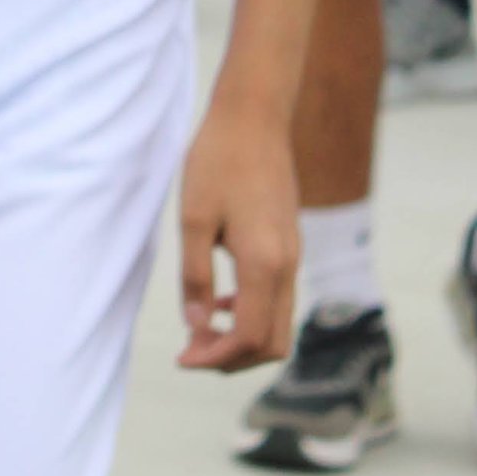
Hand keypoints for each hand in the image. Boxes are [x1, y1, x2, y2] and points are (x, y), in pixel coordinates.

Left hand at [177, 96, 297, 371]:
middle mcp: (288, 266)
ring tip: (200, 329)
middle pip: (272, 344)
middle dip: (231, 358)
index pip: (250, 338)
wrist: (254, 117)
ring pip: (278, 324)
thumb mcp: (193, 219)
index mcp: (264, 263)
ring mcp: (294, 256)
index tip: (182, 357)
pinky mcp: (290, 246)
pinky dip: (251, 314)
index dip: (215, 358)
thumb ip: (195, 277)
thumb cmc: (218, 161)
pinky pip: (278, 299)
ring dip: (242, 338)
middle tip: (190, 349)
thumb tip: (196, 326)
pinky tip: (220, 300)